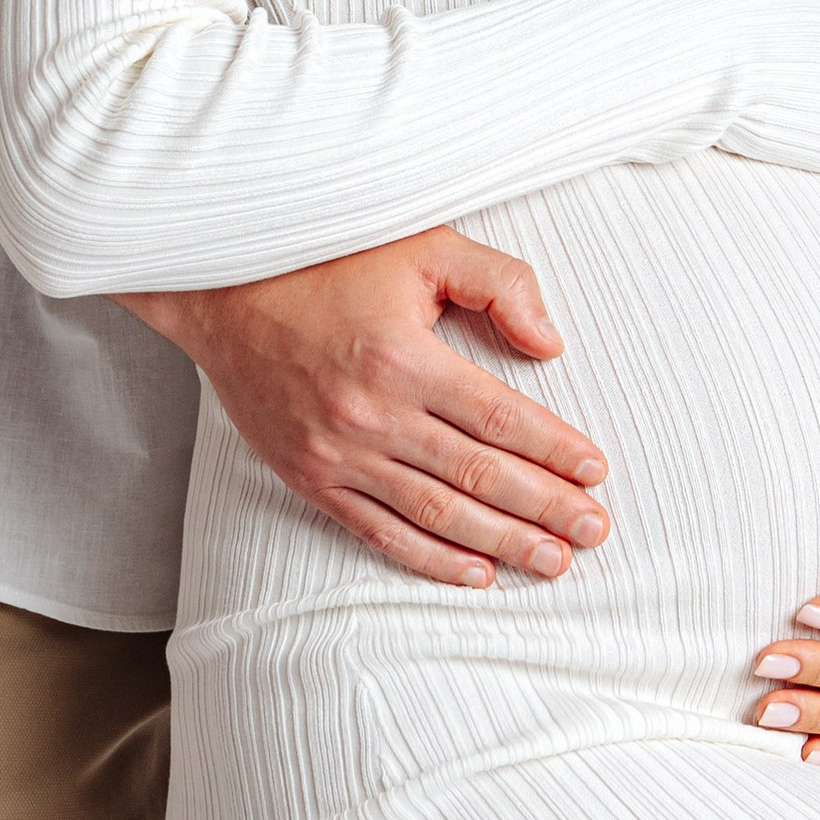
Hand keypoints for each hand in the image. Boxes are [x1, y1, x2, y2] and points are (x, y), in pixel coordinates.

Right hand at [127, 228, 610, 591]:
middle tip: (595, 531)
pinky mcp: (310, 477)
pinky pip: (379, 531)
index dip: (555, 450)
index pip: (500, 419)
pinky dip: (431, 558)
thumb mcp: (424, 245)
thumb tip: (550, 344)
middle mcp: (372, 414)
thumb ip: (498, 284)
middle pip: (478, 475)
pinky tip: (476, 573)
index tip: (597, 472)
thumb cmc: (330, 262)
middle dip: (545, 508)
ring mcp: (338, 453)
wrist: (222, 292)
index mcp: (404, 357)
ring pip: (436, 513)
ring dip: (501, 542)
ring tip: (553, 561)